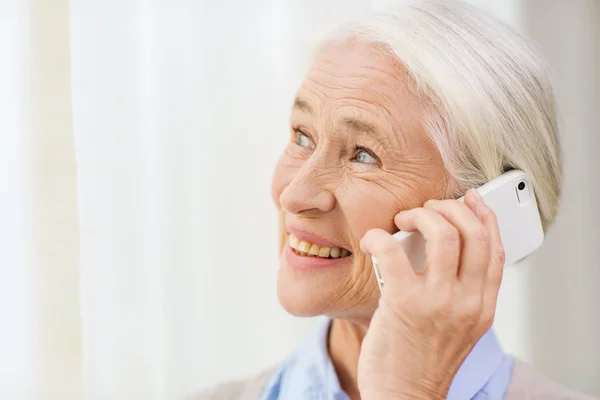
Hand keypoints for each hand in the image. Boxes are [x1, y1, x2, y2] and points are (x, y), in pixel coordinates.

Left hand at [357, 189, 504, 398]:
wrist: (403, 395)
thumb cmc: (423, 359)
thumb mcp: (458, 326)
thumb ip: (460, 289)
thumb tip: (444, 245)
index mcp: (482, 306)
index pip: (495, 248)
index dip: (485, 216)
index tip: (471, 197)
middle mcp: (467, 302)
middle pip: (473, 232)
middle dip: (451, 207)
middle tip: (428, 208)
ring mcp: (438, 302)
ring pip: (442, 233)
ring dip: (421, 214)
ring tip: (404, 219)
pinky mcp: (404, 303)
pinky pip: (392, 251)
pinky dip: (378, 236)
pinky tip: (372, 240)